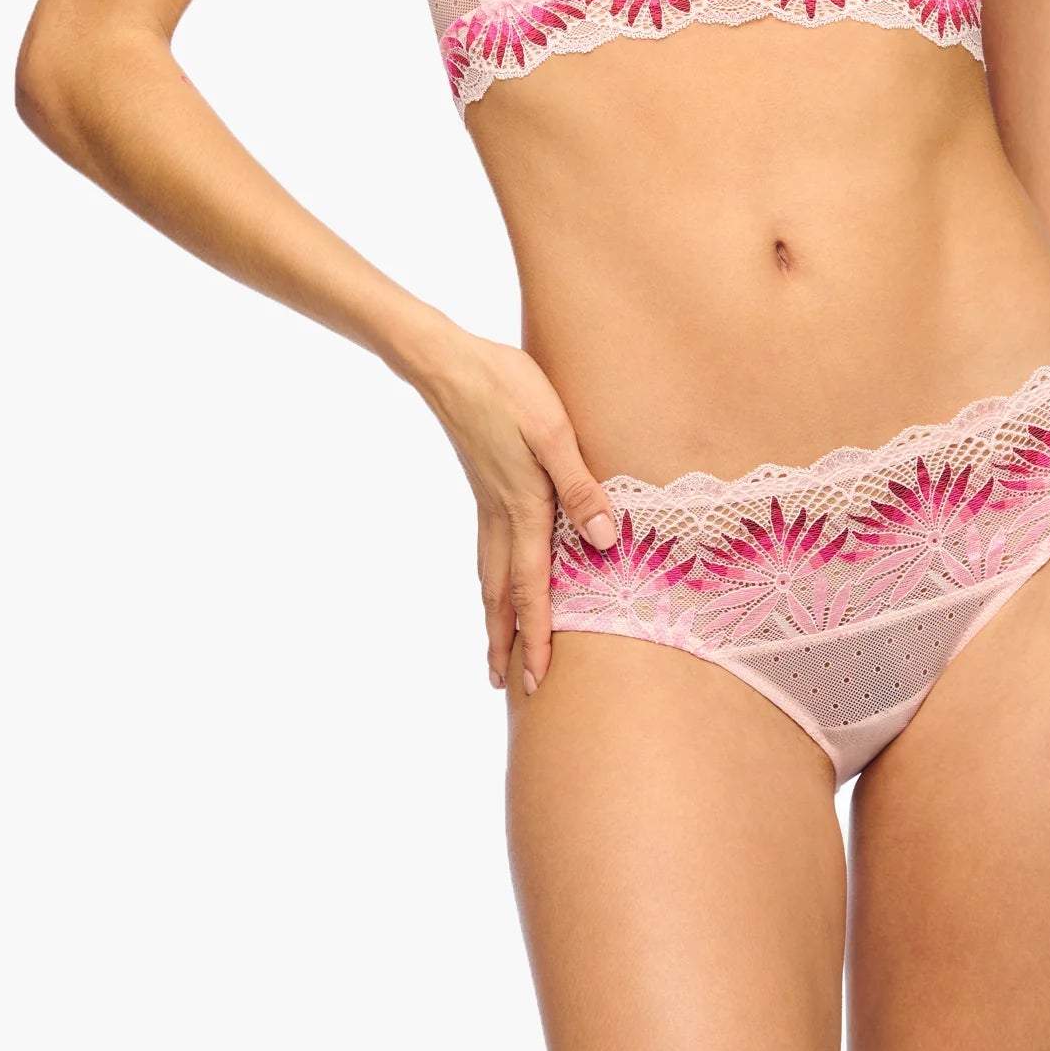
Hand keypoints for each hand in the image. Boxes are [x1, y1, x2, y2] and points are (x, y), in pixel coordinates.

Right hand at [391, 316, 619, 697]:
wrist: (447, 363)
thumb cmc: (506, 388)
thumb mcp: (553, 431)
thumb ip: (579, 487)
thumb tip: (603, 542)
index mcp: (523, 507)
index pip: (532, 587)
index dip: (538, 634)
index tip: (537, 681)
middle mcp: (500, 514)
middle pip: (502, 593)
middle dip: (507, 641)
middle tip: (508, 688)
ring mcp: (486, 501)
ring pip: (489, 574)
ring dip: (495, 616)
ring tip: (495, 650)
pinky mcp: (483, 485)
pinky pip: (488, 549)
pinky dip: (492, 581)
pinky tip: (495, 580)